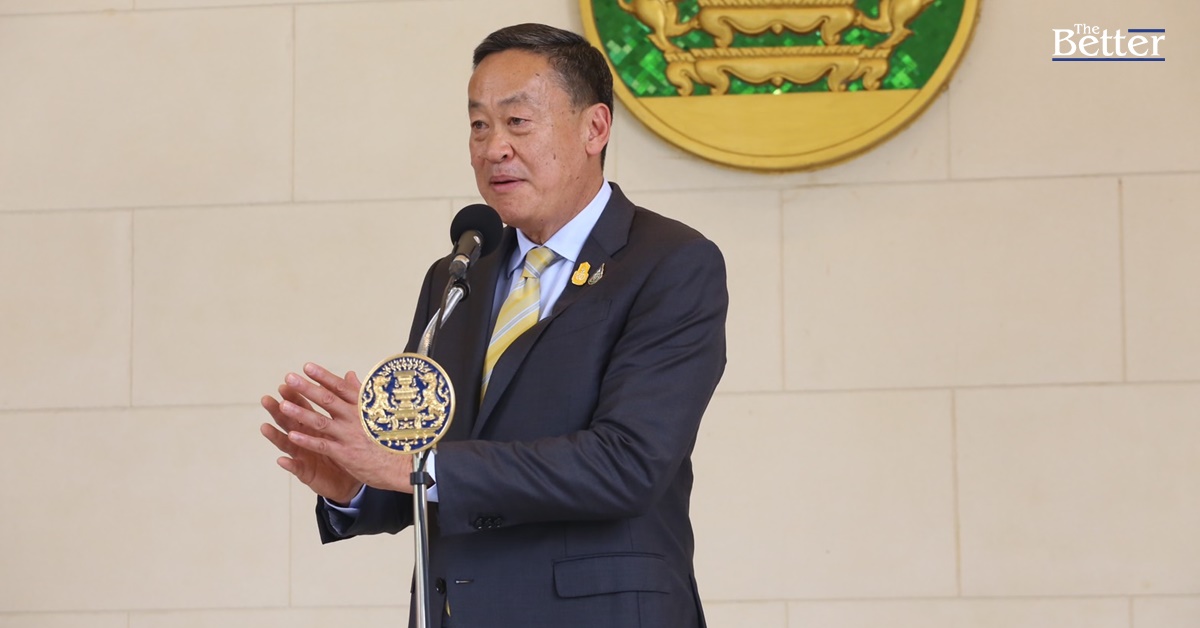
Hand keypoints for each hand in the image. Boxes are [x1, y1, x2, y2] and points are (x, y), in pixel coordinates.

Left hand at [260, 363, 414, 498]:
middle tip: (289, 378)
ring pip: (320, 422)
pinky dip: (307, 440)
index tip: (307, 367)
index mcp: (362, 407)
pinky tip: (292, 434)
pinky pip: (322, 445)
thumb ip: (360, 393)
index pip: (340, 388)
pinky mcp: (345, 453)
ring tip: (283, 405)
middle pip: (327, 400)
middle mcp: (354, 418)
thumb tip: (350, 375)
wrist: (402, 464)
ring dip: (300, 413)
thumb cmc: (389, 437)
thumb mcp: (377, 411)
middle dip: (306, 388)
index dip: (322, 376)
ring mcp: (349, 436)